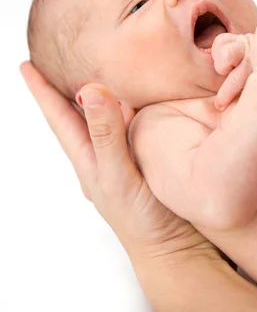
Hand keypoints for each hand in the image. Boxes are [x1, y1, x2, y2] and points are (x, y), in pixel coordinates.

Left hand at [19, 62, 216, 268]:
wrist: (176, 249)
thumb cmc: (143, 222)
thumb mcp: (119, 177)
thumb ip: (107, 135)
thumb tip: (90, 91)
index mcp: (89, 158)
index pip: (59, 117)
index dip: (42, 90)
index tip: (26, 67)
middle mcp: (103, 154)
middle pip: (77, 114)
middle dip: (64, 87)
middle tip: (54, 62)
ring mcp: (124, 157)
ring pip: (104, 116)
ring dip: (95, 94)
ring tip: (88, 72)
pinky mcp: (147, 157)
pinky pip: (130, 124)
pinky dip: (126, 106)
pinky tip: (134, 99)